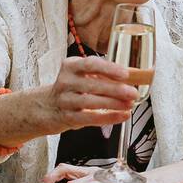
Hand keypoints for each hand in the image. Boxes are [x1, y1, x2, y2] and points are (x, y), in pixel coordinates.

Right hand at [14, 56, 136, 138]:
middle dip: (115, 89)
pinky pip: (90, 118)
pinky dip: (108, 117)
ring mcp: (65, 100)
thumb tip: (136, 75)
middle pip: (92, 84)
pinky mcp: (67, 117)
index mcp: (71, 66)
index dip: (109, 69)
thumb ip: (105, 75)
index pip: (90, 64)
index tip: (125, 74)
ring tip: (130, 104)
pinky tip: (122, 116)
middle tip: (133, 92)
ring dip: (113, 104)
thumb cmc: (72, 89)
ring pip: (91, 102)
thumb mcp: (83, 76)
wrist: (46, 107)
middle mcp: (66, 82)